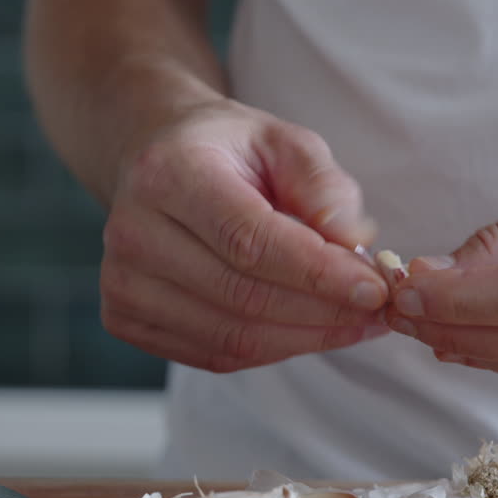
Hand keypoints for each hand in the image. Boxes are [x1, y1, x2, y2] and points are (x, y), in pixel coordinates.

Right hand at [99, 99, 389, 371]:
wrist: (153, 159)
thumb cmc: (227, 152)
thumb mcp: (284, 142)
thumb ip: (324, 187)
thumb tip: (356, 243)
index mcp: (169, 173)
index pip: (249, 241)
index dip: (318, 274)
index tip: (374, 289)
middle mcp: (133, 230)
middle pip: (242, 296)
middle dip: (322, 313)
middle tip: (377, 312)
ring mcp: (121, 280)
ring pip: (229, 336)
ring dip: (303, 339)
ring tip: (351, 324)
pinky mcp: (123, 316)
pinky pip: (210, 355)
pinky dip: (269, 351)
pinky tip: (303, 330)